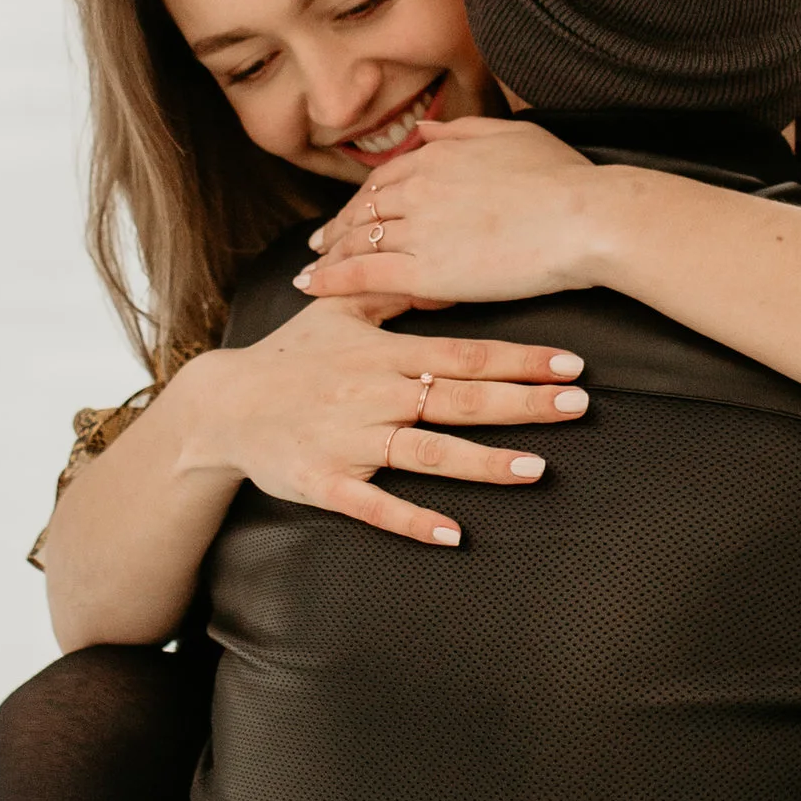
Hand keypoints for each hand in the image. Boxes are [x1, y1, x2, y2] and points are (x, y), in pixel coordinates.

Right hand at [173, 302, 588, 546]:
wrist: (221, 405)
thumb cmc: (288, 355)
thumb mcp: (337, 310)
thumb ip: (391, 289)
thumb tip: (441, 266)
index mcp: (383, 353)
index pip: (464, 354)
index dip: (519, 359)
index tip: (570, 363)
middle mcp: (372, 394)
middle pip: (458, 400)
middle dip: (521, 403)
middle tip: (578, 405)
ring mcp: (349, 441)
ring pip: (425, 452)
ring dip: (482, 462)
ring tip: (535, 469)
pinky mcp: (325, 482)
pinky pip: (374, 505)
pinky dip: (413, 520)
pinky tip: (454, 534)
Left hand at [292, 117, 619, 309]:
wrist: (587, 218)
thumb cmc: (565, 180)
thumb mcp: (514, 135)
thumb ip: (464, 130)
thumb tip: (429, 128)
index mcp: (440, 153)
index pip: (387, 178)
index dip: (365, 198)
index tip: (354, 211)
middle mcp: (420, 186)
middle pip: (365, 209)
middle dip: (339, 227)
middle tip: (320, 244)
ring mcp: (420, 228)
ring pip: (359, 241)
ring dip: (329, 255)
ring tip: (312, 268)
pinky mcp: (425, 271)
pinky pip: (364, 275)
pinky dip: (332, 280)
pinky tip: (312, 288)